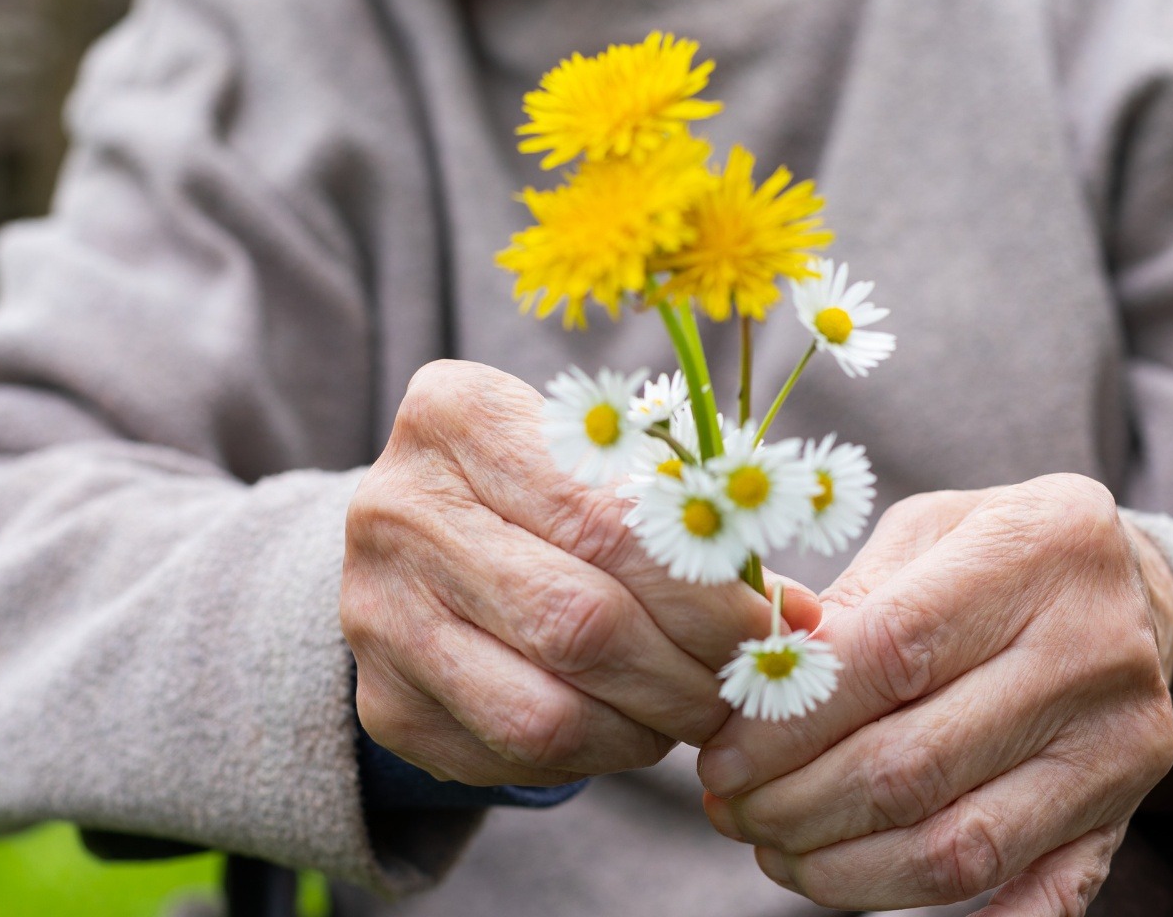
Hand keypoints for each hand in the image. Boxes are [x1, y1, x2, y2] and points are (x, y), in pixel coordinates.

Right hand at [341, 360, 816, 786]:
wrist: (421, 535)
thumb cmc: (548, 486)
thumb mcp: (607, 465)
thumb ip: (690, 522)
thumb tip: (797, 619)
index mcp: (457, 414)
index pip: (607, 524)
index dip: (706, 591)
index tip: (772, 626)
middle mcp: (397, 509)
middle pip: (577, 623)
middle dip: (685, 672)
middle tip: (740, 688)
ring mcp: (374, 613)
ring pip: (543, 713)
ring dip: (644, 730)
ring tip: (689, 712)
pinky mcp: (380, 702)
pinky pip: (510, 757)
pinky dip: (592, 757)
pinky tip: (625, 727)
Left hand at [696, 474, 1172, 913]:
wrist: (1134, 588)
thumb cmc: (997, 552)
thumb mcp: (927, 532)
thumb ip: (847, 602)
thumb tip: (752, 681)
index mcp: (1041, 548)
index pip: (890, 655)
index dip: (788, 722)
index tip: (722, 755)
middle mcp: (1094, 649)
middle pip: (914, 764)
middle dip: (796, 805)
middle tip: (732, 811)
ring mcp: (1119, 743)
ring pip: (958, 848)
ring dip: (844, 870)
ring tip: (776, 852)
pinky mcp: (1124, 812)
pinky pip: (1038, 895)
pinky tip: (874, 897)